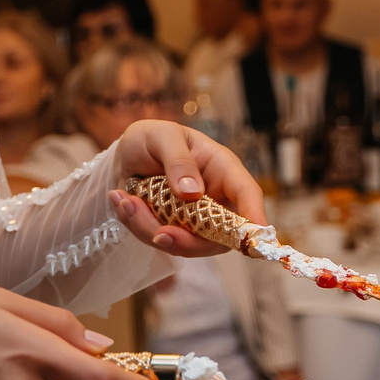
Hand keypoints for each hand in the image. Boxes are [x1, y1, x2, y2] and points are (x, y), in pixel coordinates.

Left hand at [108, 121, 265, 257]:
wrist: (123, 155)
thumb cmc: (150, 139)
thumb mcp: (161, 135)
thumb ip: (178, 159)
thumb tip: (193, 192)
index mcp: (223, 169)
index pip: (247, 194)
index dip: (255, 215)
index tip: (256, 235)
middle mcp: (215, 199)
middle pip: (220, 235)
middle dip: (188, 241)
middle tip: (159, 234)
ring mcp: (195, 219)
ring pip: (186, 243)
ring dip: (150, 228)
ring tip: (125, 200)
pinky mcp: (173, 230)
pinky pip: (160, 241)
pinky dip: (137, 226)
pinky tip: (123, 202)